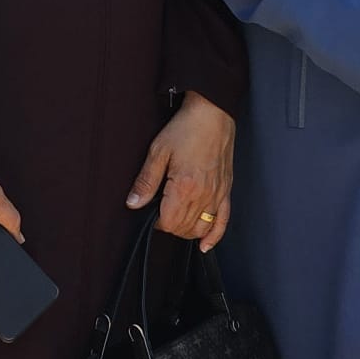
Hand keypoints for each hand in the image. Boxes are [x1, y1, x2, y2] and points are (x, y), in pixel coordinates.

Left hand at [127, 91, 233, 251]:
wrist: (212, 113)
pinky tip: (205, 245)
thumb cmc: (186, 128)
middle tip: (160, 211)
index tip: (150, 211)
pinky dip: (215, 236)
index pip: (169, 223)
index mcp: (185, 187)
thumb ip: (146, 181)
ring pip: (201, 228)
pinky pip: (223, 221)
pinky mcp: (226, 190)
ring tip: (176, 220)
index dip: (156, 222)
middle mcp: (204, 195)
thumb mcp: (158, 151)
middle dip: (169, 225)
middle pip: (184, 228)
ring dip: (186, 230)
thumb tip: (133, 203)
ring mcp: (217, 195)